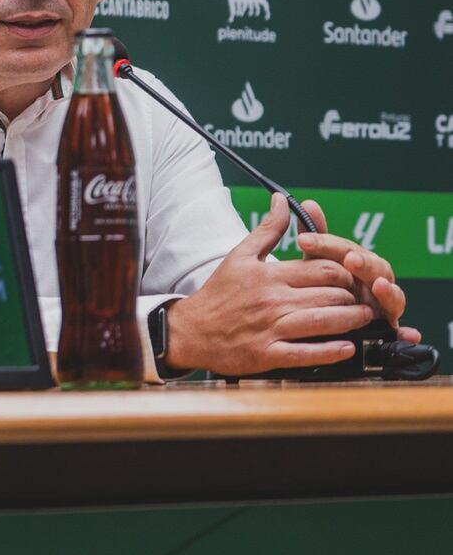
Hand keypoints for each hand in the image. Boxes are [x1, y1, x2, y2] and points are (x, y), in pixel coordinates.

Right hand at [165, 193, 372, 373]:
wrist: (190, 330)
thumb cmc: (219, 293)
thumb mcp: (240, 256)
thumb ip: (267, 230)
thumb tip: (282, 201)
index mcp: (269, 275)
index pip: (322, 268)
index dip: (345, 272)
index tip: (351, 277)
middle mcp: (272, 300)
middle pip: (330, 295)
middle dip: (353, 297)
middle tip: (362, 300)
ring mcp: (270, 328)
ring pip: (323, 322)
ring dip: (351, 321)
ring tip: (363, 319)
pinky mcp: (267, 354)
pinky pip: (306, 353)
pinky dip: (331, 352)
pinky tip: (346, 347)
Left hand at [296, 199, 419, 343]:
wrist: (323, 322)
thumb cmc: (322, 288)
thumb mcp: (313, 265)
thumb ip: (316, 238)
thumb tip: (309, 203)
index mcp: (357, 263)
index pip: (346, 248)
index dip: (327, 243)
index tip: (304, 239)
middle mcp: (373, 282)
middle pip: (376, 268)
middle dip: (363, 262)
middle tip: (349, 259)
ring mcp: (381, 304)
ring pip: (392, 295)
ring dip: (388, 290)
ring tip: (378, 284)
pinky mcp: (385, 328)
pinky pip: (399, 332)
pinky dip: (406, 333)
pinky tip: (409, 333)